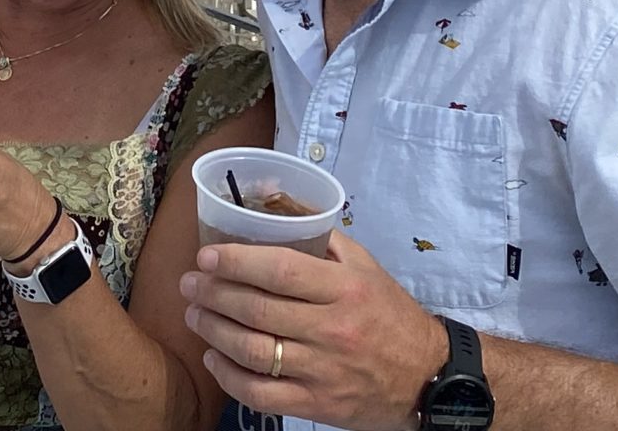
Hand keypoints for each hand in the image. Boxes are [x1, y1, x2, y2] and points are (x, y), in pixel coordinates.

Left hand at [181, 234, 449, 428]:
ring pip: (254, 351)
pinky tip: (214, 358)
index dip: (237, 262)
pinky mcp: (318, 405)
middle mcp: (333, 329)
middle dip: (213, 294)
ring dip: (214, 331)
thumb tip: (275, 211)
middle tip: (190, 284)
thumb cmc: (390, 315)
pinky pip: (262, 395)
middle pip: (258, 310)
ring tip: (194, 315)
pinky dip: (229, 377)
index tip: (206, 256)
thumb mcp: (366, 268)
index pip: (281, 270)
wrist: (427, 377)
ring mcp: (323, 371)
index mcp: (344, 289)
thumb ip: (325, 242)